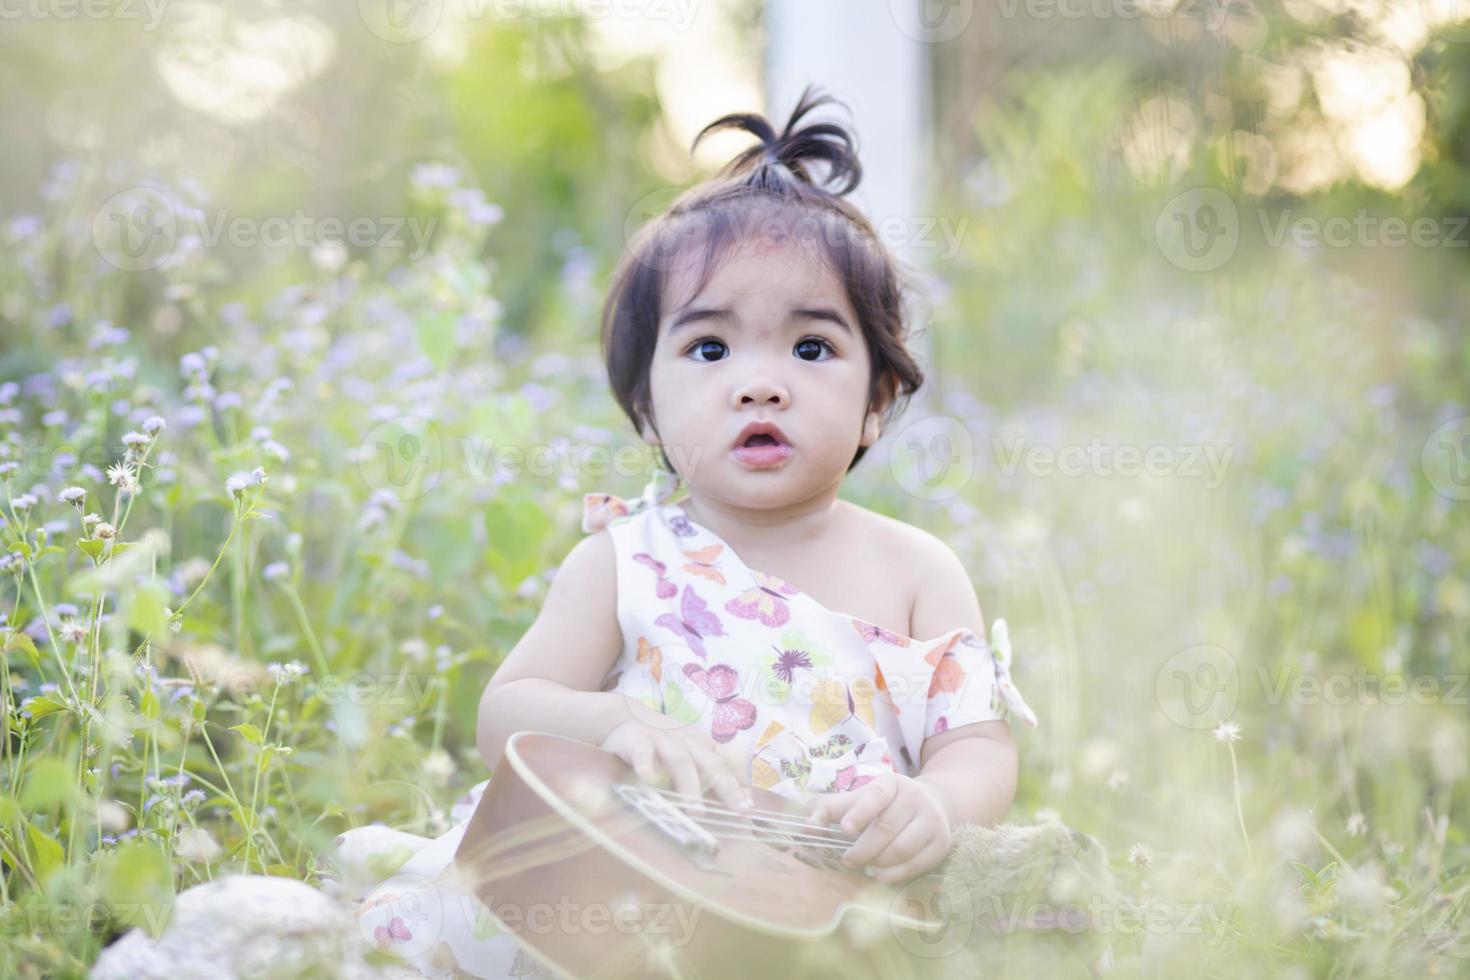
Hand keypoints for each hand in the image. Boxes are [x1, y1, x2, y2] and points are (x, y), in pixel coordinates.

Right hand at [600, 718, 753, 813]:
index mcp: (703, 746)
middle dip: (727, 788)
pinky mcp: (637, 741)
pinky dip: (645, 766)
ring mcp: (663, 741)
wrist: (623, 715)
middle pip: (711, 765)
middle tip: (739, 810)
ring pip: (681, 763)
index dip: (740, 783)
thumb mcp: (690, 754)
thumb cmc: (664, 743)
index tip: (749, 806)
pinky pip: (643, 753)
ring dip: (690, 787)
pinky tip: (648, 779)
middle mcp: (688, 742)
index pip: (728, 763)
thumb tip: (744, 801)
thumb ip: (711, 776)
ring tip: (697, 811)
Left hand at [809, 773, 950, 883]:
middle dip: (863, 849)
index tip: (844, 828)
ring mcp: (932, 820)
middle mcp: (916, 798)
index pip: (876, 796)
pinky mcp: (941, 843)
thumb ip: (828, 810)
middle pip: (887, 827)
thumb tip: (807, 830)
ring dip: (878, 862)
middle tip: (847, 860)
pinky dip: (894, 874)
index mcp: (891, 783)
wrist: (929, 804)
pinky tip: (879, 873)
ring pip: (902, 848)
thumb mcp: (857, 799)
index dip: (860, 812)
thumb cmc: (882, 805)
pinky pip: (916, 864)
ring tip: (864, 866)